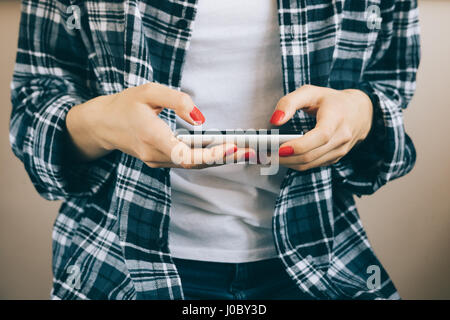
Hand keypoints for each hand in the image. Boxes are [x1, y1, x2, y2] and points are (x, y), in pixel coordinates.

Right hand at [66, 83, 250, 167]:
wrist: (103, 124)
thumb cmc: (126, 105)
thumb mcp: (149, 92)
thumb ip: (177, 100)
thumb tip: (201, 118)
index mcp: (152, 137)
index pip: (186, 154)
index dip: (211, 154)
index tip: (233, 147)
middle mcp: (155, 155)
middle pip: (195, 163)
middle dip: (224, 158)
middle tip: (250, 151)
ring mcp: (157, 161)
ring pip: (192, 164)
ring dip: (217, 159)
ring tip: (243, 150)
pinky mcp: (159, 160)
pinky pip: (186, 162)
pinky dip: (206, 157)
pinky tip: (222, 150)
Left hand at [270, 84, 372, 170]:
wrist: (360, 113)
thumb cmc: (331, 101)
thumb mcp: (310, 92)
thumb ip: (289, 102)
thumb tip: (274, 120)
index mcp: (336, 119)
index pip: (319, 137)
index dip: (299, 146)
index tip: (278, 148)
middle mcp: (341, 138)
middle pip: (310, 155)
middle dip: (284, 158)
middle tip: (263, 154)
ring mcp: (339, 152)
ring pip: (309, 164)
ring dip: (286, 163)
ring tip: (267, 156)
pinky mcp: (334, 159)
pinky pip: (311, 165)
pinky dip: (294, 163)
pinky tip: (281, 157)